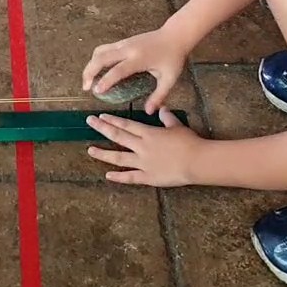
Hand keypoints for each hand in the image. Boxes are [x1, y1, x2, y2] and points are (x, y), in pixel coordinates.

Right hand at [83, 27, 188, 111]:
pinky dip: (97, 59)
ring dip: (91, 64)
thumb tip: (149, 111)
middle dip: (89, 72)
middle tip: (86, 87)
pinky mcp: (123, 41)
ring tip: (88, 80)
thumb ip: (159, 95)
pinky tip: (97, 69)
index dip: (106, 80)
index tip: (96, 91)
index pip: (118, 70)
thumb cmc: (173, 57)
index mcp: (139, 59)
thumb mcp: (169, 79)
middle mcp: (128, 49)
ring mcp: (124, 43)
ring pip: (100, 51)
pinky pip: (104, 48)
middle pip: (101, 57)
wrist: (176, 35)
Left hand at [86, 109, 204, 185]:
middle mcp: (142, 146)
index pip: (126, 125)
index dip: (112, 120)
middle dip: (102, 129)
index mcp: (149, 133)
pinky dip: (118, 177)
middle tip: (90, 122)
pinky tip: (108, 175)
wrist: (196, 161)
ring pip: (119, 157)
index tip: (101, 116)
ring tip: (90, 150)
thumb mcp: (177, 126)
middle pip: (118, 137)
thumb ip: (167, 117)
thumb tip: (162, 109)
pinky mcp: (148, 177)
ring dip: (103, 154)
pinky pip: (130, 177)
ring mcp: (143, 162)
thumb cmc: (189, 142)